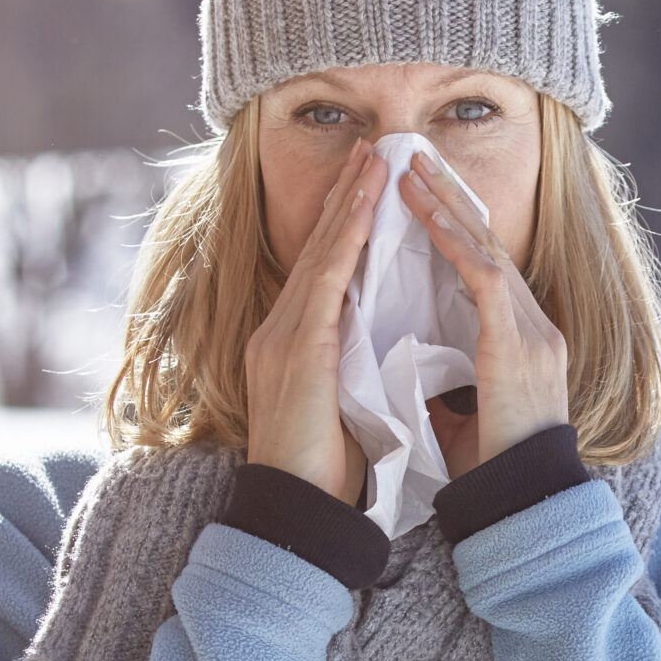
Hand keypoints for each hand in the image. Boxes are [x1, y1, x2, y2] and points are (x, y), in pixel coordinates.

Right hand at [243, 146, 381, 502]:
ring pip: (320, 253)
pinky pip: (325, 281)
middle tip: (371, 150)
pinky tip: (366, 207)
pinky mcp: (298, 349)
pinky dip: (346, 239)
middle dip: (345, 197)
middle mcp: (278, 331)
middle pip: (316, 249)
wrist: (296, 510)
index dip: (343, 225)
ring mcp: (282, 337)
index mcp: (290, 345)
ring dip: (349, 202)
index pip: (321, 270)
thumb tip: (381, 346)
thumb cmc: (324, 470)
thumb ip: (352, 368)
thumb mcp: (342, 404)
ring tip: (374, 159)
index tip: (367, 187)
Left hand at [401, 146, 568, 476]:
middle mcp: (534, 326)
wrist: (522, 503)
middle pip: (490, 245)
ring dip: (446, 205)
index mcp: (522, 344)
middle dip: (451, 199)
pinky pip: (484, 273)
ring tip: (409, 171)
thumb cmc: (492, 472)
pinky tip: (423, 212)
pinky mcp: (517, 341)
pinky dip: (452, 239)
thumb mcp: (461, 416)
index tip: (421, 199)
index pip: (486, 271)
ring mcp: (531, 330)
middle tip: (413, 160)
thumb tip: (406, 374)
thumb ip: (441, 386)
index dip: (454, 231)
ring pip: (486, 247)